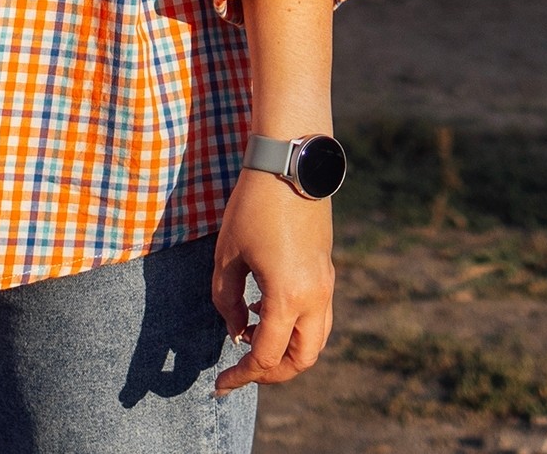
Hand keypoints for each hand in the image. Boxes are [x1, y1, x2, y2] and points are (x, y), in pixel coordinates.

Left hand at [209, 169, 334, 390]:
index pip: (264, 356)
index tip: (219, 385)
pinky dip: (296, 328)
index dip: (240, 376)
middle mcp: (315, 297)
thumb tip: (236, 330)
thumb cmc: (253, 206)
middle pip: (301, 359)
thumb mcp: (227, 256)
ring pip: (316, 340)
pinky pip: (318, 316)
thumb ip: (227, 301)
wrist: (291, 162)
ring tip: (253, 336)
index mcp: (287, 298)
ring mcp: (326, 284)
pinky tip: (267, 309)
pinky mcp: (327, 270)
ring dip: (287, 351)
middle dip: (271, 372)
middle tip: (242, 369)